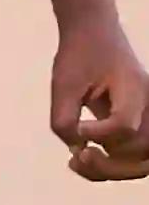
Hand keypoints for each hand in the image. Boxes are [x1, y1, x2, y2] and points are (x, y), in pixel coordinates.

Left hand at [53, 15, 148, 181]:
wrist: (95, 35)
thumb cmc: (80, 55)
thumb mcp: (64, 83)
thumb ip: (65, 118)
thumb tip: (77, 149)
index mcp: (133, 88)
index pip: (125, 124)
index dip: (99, 134)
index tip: (78, 128)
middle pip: (144, 151)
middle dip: (110, 164)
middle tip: (78, 158)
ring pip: (144, 160)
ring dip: (113, 169)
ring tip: (79, 162)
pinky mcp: (140, 124)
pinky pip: (136, 154)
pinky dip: (114, 164)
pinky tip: (84, 158)